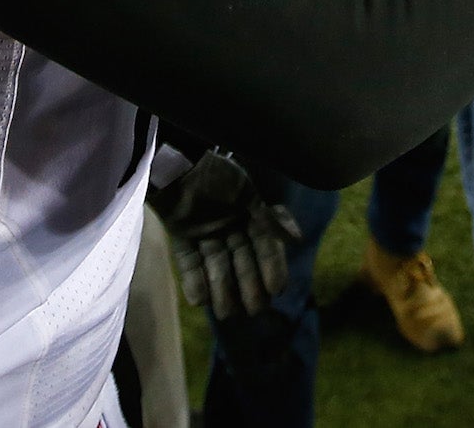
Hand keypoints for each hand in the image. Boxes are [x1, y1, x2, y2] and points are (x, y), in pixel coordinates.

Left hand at [146, 150, 301, 319]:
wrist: (177, 161)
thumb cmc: (216, 174)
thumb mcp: (247, 194)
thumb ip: (270, 218)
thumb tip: (295, 239)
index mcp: (248, 213)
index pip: (264, 246)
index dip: (271, 267)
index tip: (277, 289)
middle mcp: (229, 225)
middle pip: (241, 260)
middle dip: (248, 284)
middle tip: (254, 308)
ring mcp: (205, 230)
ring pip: (216, 264)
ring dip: (221, 288)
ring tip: (225, 312)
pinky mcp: (182, 233)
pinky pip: (189, 261)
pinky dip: (194, 280)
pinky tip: (199, 300)